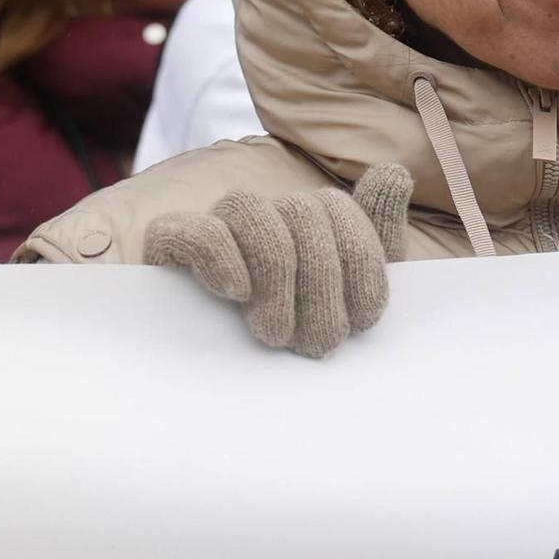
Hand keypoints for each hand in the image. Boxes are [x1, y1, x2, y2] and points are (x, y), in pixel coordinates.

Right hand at [144, 165, 411, 357]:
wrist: (212, 385)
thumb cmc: (296, 340)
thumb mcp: (349, 297)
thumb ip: (375, 239)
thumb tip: (393, 174)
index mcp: (304, 221)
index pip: (338, 208)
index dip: (360, 262)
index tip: (362, 322)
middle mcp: (260, 212)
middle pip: (301, 210)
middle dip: (320, 283)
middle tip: (315, 343)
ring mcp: (212, 225)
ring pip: (249, 209)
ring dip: (275, 277)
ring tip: (275, 333)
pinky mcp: (166, 245)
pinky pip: (194, 230)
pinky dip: (221, 258)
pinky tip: (237, 293)